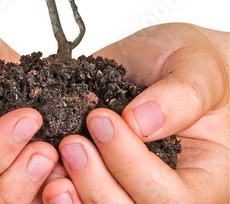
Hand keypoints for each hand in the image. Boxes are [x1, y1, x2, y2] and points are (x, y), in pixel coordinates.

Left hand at [41, 23, 228, 202]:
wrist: (167, 56)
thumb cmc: (194, 63)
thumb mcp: (199, 68)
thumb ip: (181, 95)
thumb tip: (140, 121)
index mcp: (201, 176)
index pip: (171, 199)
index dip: (132, 166)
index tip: (103, 119)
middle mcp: (163, 188)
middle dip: (96, 184)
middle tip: (73, 143)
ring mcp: (128, 182)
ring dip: (73, 192)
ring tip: (53, 157)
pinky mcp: (99, 169)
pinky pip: (78, 193)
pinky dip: (57, 187)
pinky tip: (45, 169)